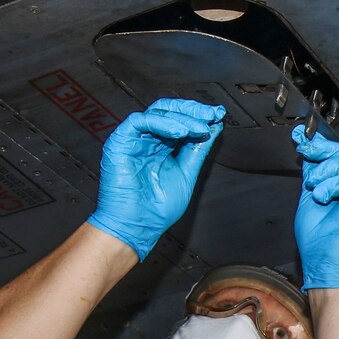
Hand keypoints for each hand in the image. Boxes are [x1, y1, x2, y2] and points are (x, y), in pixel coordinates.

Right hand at [88, 99, 225, 259]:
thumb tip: (215, 127)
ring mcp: (133, 140)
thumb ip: (198, 150)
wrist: (137, 227)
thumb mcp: (186, 174)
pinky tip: (180, 132)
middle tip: (212, 114)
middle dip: (192, 111)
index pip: (180, 121)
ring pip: (157, 113)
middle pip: (169, 111)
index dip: (199, 116)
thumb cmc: (157, 209)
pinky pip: (139, 121)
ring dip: (182, 118)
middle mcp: (148, 140)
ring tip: (200, 128)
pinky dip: (162, 123)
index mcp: (162, 147)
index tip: (218, 115)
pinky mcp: (119, 142)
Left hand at [292, 127, 338, 290]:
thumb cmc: (318, 241)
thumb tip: (307, 146)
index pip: (335, 157)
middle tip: (307, 151)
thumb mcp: (309, 197)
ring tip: (316, 188)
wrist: (325, 264)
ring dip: (330, 169)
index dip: (319, 144)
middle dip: (324, 150)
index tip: (301, 137)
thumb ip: (312, 172)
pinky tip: (329, 193)